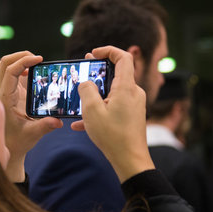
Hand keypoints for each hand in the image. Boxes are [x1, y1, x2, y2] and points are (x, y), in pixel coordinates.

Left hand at [0, 51, 62, 180]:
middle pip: (4, 62)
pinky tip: (33, 73)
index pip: (10, 71)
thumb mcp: (32, 134)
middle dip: (21, 55)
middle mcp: (3, 92)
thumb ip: (45, 126)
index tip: (39, 60)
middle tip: (38, 59)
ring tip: (36, 63)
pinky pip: (12, 73)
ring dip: (20, 59)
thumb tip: (58, 121)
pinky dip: (21, 67)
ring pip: (6, 65)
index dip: (24, 61)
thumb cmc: (18, 142)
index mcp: (5, 99)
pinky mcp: (10, 92)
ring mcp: (5, 91)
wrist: (8, 148)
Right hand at [72, 46, 154, 182]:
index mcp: (126, 87)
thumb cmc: (113, 136)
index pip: (123, 57)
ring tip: (78, 102)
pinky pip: (114, 106)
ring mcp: (134, 105)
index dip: (108, 50)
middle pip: (117, 74)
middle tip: (83, 72)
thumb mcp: (92, 110)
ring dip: (96, 95)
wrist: (130, 161)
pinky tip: (81, 124)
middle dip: (98, 73)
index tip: (93, 54)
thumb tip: (86, 83)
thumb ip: (86, 90)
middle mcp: (134, 93)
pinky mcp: (132, 116)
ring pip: (113, 92)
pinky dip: (100, 110)